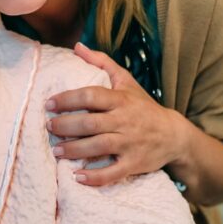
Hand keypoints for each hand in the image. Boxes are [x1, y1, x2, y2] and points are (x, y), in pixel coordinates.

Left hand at [46, 43, 186, 185]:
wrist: (173, 135)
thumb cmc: (143, 106)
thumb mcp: (125, 81)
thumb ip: (101, 63)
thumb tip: (77, 47)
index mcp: (120, 100)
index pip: (91, 96)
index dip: (68, 99)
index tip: (49, 104)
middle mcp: (124, 120)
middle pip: (90, 123)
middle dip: (66, 126)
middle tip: (49, 127)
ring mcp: (129, 143)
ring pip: (98, 147)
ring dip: (74, 150)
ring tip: (56, 151)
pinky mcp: (134, 163)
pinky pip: (112, 172)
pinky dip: (95, 177)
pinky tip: (77, 176)